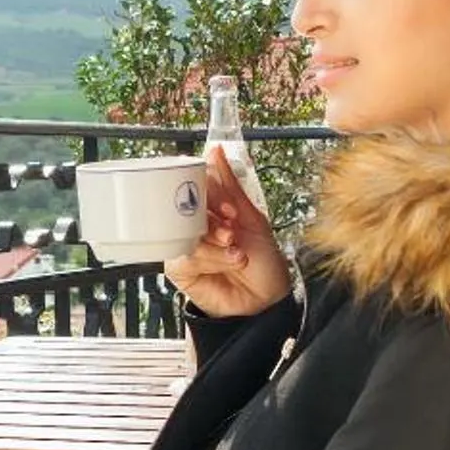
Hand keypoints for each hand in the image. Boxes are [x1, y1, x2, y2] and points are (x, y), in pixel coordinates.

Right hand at [164, 147, 290, 318]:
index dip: (207, 192)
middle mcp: (195, 226)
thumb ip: (229, 186)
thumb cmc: (264, 259)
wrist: (269, 298)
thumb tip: (214, 151)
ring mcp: (186, 247)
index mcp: (209, 210)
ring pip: (185, 233)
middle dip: (211, 219)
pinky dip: (211, 257)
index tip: (228, 206)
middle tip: (232, 228)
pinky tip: (232, 260)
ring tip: (236, 249)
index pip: (193, 188)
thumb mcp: (251, 218)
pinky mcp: (180, 270)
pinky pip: (185, 257)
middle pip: (184, 209)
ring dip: (214, 241)